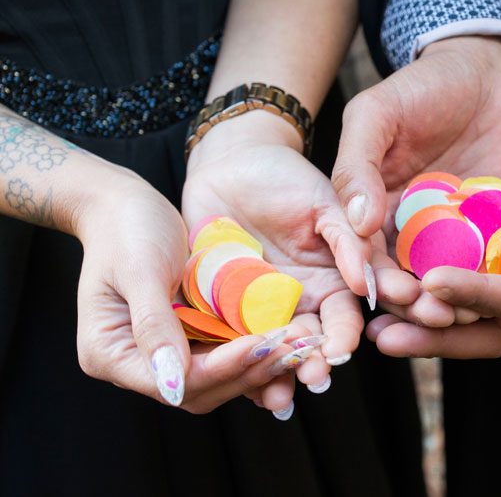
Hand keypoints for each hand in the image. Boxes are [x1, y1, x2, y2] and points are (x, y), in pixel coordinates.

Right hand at [76, 170, 302, 412]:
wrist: (124, 206)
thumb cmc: (125, 230)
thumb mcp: (140, 270)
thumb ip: (153, 324)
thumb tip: (172, 379)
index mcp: (110, 354)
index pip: (175, 382)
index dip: (222, 369)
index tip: (262, 345)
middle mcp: (137, 364)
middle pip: (198, 389)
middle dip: (247, 371)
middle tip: (292, 350)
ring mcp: (163, 354)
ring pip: (216, 378)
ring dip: (257, 365)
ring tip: (297, 348)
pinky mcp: (187, 338)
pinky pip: (222, 354)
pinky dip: (252, 349)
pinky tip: (284, 337)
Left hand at [182, 112, 372, 406]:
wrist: (230, 167)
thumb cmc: (286, 178)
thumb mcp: (326, 203)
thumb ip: (349, 240)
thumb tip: (367, 285)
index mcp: (333, 282)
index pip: (344, 318)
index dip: (345, 335)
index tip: (341, 350)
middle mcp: (302, 304)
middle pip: (310, 345)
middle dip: (313, 366)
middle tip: (314, 381)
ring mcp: (262, 311)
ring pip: (272, 353)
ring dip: (276, 378)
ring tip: (278, 399)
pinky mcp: (224, 310)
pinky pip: (231, 343)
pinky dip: (235, 365)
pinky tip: (238, 384)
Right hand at [332, 35, 500, 324]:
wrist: (486, 71)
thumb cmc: (423, 86)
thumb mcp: (377, 114)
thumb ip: (357, 165)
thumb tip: (356, 223)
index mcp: (370, 203)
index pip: (362, 250)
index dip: (371, 274)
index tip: (385, 293)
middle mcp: (405, 224)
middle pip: (402, 273)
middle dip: (412, 299)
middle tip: (429, 313)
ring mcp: (447, 228)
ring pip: (442, 275)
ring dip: (448, 298)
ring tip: (459, 314)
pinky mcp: (486, 226)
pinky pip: (484, 259)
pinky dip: (486, 279)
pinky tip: (494, 295)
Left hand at [367, 83, 500, 357]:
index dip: (478, 298)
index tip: (432, 284)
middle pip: (495, 327)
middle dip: (440, 333)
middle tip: (386, 337)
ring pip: (479, 312)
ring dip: (433, 321)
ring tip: (382, 325)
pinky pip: (473, 279)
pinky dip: (440, 289)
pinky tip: (401, 285)